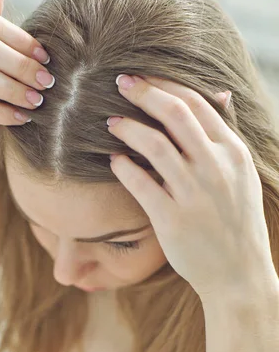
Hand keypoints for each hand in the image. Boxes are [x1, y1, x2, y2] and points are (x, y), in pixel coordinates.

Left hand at [107, 75, 275, 300]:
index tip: (142, 77)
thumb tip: (219, 96)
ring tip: (109, 122)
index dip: (165, 84)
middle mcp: (216, 168)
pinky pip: (141, 184)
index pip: (197, 104)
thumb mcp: (241, 177)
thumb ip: (224, 139)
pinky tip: (113, 160)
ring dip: (127, 127)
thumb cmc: (235, 223)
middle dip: (143, 92)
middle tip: (119, 82)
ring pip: (155, 145)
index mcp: (233, 153)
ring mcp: (194, 194)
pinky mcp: (172, 220)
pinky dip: (123, 167)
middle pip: (175, 114)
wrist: (237, 274)